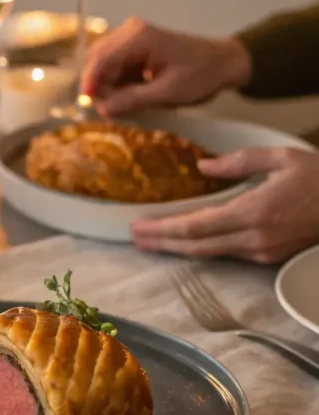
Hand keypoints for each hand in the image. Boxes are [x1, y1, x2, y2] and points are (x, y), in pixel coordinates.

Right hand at [81, 17, 251, 115]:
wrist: (224, 63)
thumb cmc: (201, 75)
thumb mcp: (167, 93)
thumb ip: (133, 100)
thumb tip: (102, 109)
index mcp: (138, 37)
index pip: (101, 59)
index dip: (90, 82)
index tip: (86, 104)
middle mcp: (130, 31)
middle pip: (98, 59)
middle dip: (100, 86)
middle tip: (112, 110)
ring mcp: (132, 37)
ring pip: (104, 64)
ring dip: (110, 86)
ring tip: (127, 105)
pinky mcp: (135, 46)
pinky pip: (116, 66)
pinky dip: (119, 83)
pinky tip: (133, 95)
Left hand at [131, 147, 318, 262]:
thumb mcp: (280, 157)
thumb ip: (239, 161)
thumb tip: (203, 165)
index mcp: (253, 212)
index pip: (196, 226)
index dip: (164, 228)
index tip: (138, 227)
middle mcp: (254, 238)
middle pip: (196, 245)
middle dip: (162, 242)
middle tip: (134, 237)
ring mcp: (262, 252)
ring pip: (210, 253)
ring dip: (178, 247)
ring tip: (152, 240)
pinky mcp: (269, 257)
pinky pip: (227, 253)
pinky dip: (202, 247)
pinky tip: (187, 240)